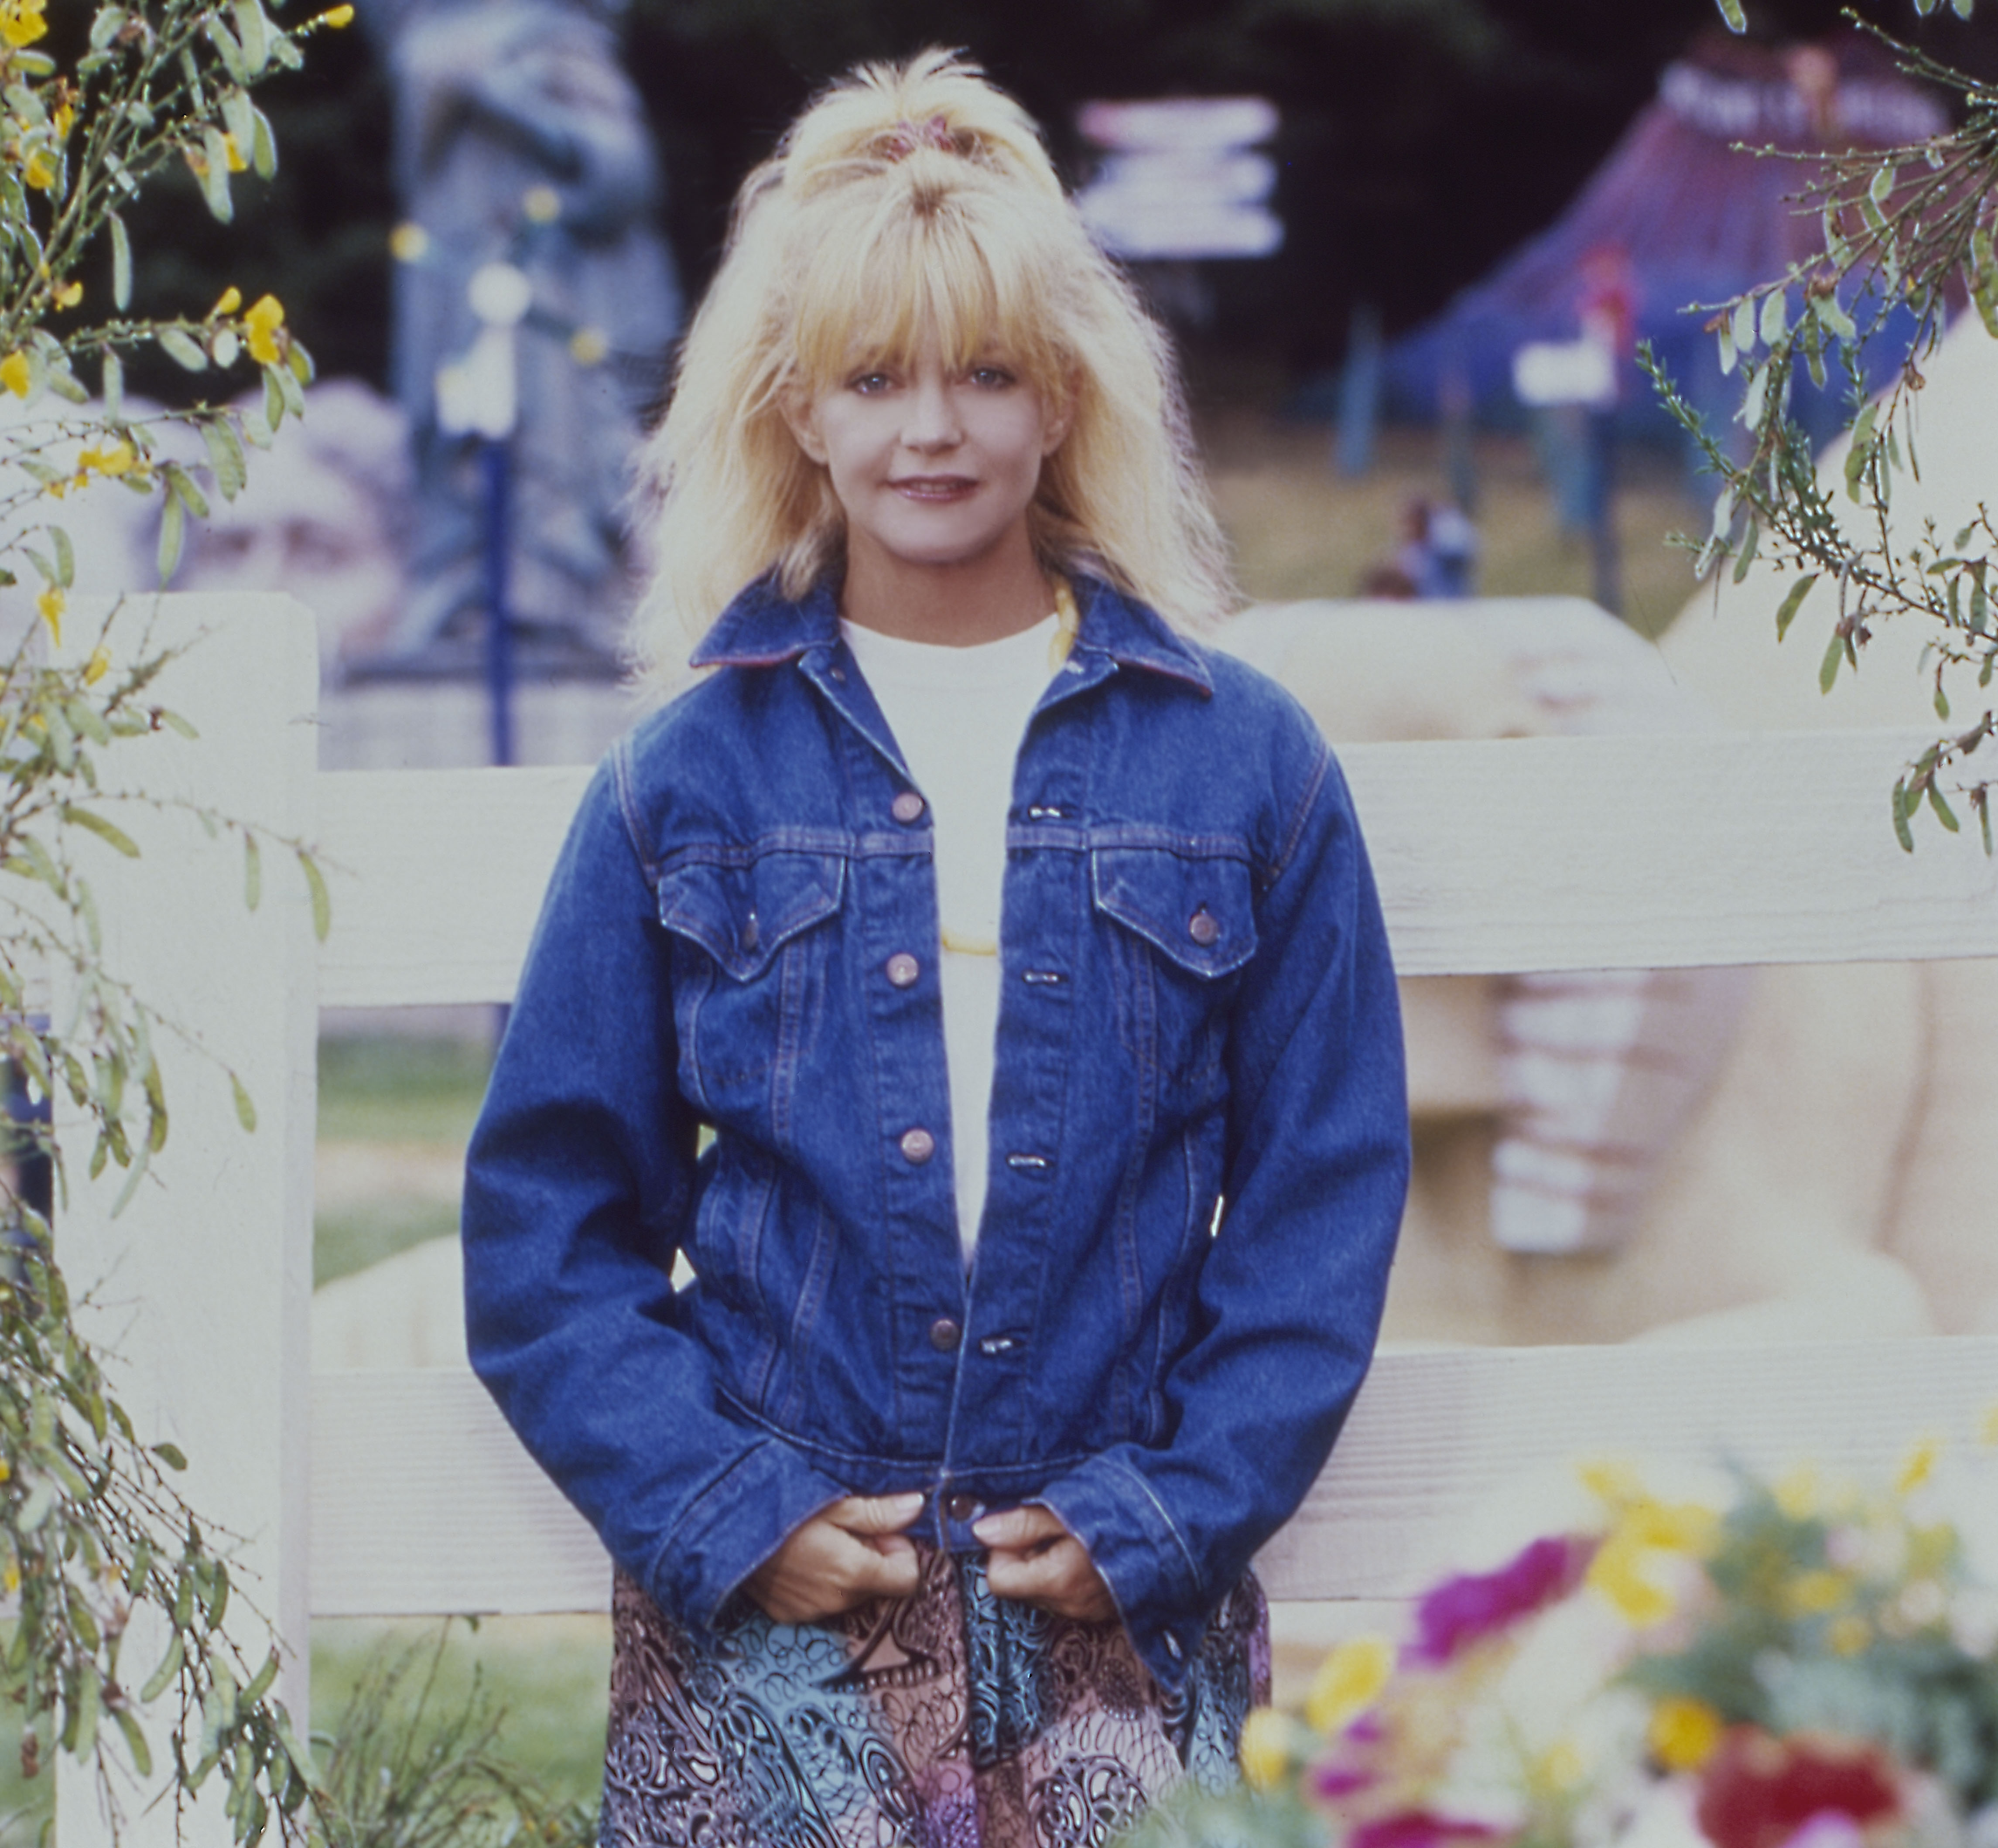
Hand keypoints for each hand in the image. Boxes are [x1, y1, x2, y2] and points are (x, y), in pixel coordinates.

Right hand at [744, 1492, 924, 1623]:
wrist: (723, 1533)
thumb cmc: (781, 1510)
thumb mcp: (834, 1503)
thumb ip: (879, 1512)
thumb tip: (918, 1507)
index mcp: (853, 1572)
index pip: (908, 1579)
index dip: (902, 1552)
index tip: (883, 1532)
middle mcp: (836, 1601)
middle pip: (878, 1585)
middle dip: (873, 1558)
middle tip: (847, 1529)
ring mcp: (810, 1612)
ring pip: (851, 1594)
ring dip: (848, 1570)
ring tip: (819, 1541)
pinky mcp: (788, 1615)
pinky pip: (823, 1601)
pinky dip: (822, 1582)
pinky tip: (801, 1559)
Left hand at [972, 1504, 1116, 1621]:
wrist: (1181, 1530)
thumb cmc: (1123, 1513)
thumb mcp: (1068, 1507)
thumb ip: (1022, 1523)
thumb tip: (979, 1531)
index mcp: (1056, 1580)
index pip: (998, 1579)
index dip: (1003, 1549)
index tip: (1023, 1526)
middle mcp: (1070, 1606)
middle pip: (1021, 1585)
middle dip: (1027, 1556)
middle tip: (1057, 1528)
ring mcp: (1090, 1613)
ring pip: (1044, 1591)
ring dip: (1049, 1565)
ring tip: (1079, 1539)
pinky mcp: (1107, 1613)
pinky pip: (1069, 1596)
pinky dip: (1070, 1576)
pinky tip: (1093, 1554)